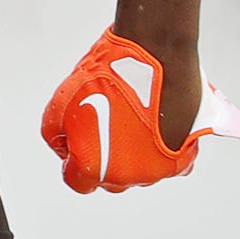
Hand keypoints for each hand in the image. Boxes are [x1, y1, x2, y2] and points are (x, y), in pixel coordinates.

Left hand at [40, 29, 239, 194]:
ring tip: (130, 120)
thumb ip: (56, 135)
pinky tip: (152, 128)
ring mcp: (158, 169)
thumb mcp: (60, 104)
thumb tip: (66, 148)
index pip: (77, 181)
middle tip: (104, 126)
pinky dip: (159, 151)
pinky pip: (166, 164)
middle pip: (110, 179)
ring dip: (133, 154)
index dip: (73, 161)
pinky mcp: (183, 158)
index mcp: (94, 167)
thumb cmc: (108, 78)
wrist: (155, 57)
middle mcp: (128, 176)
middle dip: (103, 159)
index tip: (77, 143)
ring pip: (139, 171)